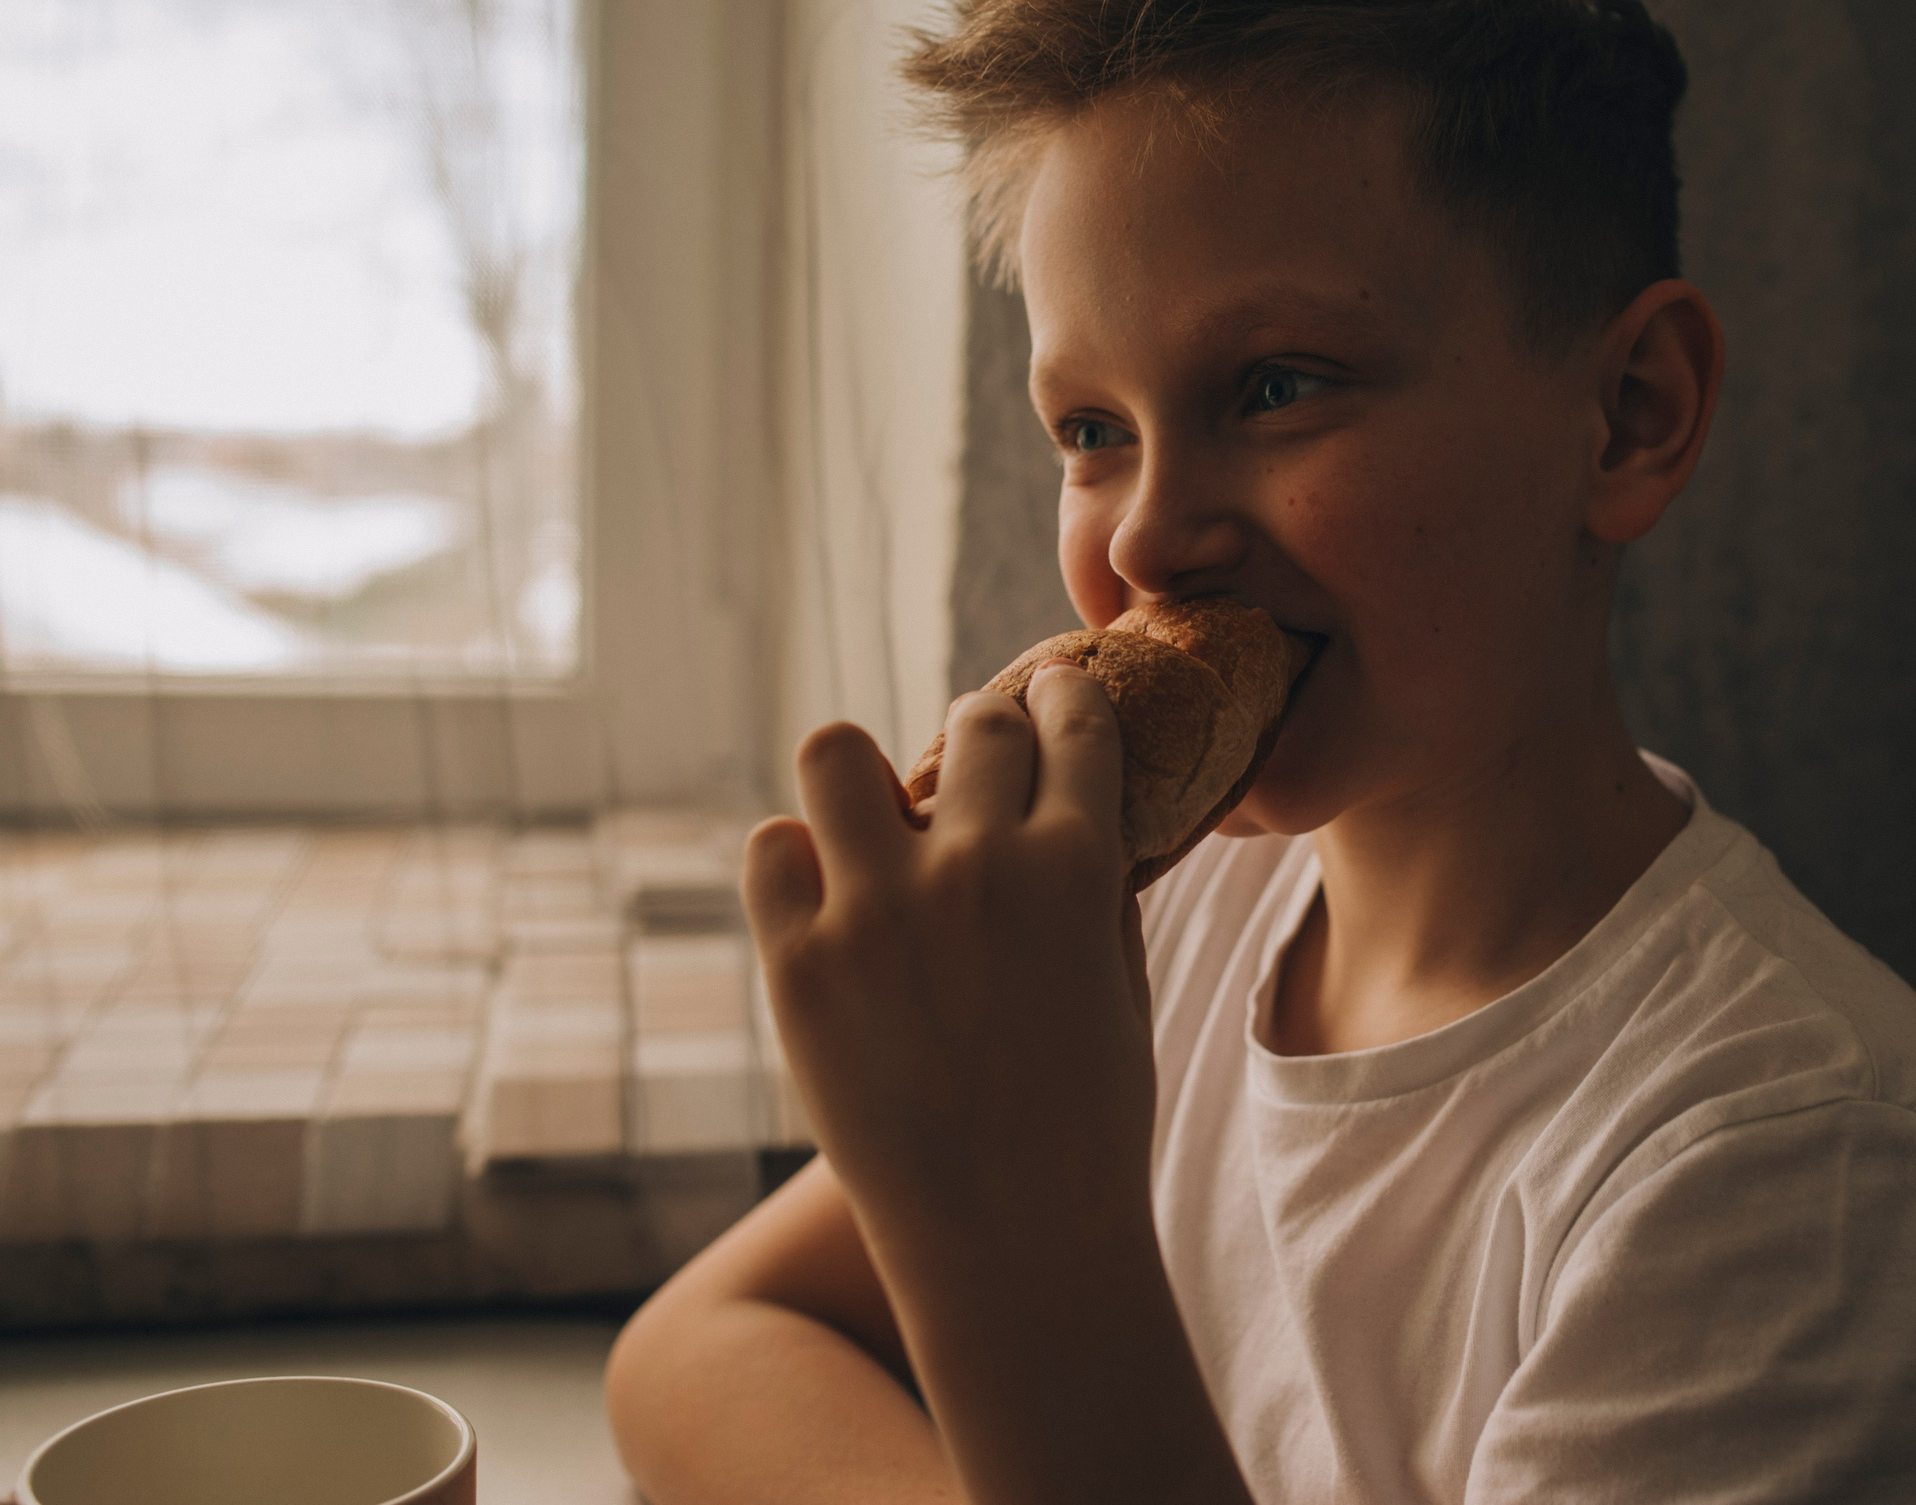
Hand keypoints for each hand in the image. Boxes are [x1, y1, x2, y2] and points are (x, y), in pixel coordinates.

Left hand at [741, 663, 1155, 1267]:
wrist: (1013, 1241)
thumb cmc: (1086, 1121)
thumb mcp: (1121, 980)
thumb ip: (1093, 883)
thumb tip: (1062, 806)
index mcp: (1079, 865)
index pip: (1071, 721)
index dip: (1063, 699)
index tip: (1052, 697)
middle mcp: (978, 866)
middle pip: (973, 723)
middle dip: (981, 731)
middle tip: (970, 763)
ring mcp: (878, 910)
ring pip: (836, 750)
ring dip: (862, 775)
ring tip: (873, 818)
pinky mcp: (798, 963)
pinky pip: (771, 851)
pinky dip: (796, 866)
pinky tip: (825, 903)